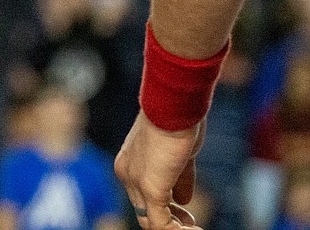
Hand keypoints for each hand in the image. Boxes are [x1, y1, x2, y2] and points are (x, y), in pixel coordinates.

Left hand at [114, 112, 203, 228]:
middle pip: (143, 209)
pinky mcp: (150, 189)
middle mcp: (126, 173)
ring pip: (149, 221)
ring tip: (194, 227)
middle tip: (191, 221)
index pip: (141, 193)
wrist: (174, 104)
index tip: (185, 209)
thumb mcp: (178, 152)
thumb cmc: (178, 119)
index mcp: (130, 161)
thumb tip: (183, 200)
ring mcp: (135, 182)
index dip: (164, 205)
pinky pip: (160, 225)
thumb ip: (180, 177)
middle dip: (169, 219)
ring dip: (175, 228)